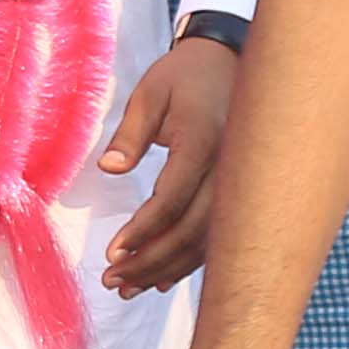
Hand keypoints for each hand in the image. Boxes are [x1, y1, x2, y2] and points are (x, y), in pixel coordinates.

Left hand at [94, 33, 236, 296]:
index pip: (172, 200)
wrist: (232, 61)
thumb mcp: (150, 93)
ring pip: (206, 241)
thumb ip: (129, 133)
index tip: (111, 252)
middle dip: (150, 261)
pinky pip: (217, 236)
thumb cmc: (185, 75)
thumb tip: (108, 169)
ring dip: (166, 269)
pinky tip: (160, 280)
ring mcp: (239, 184)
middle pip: (191, 231)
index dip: (142, 231)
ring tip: (127, 288)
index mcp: (204, 142)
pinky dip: (188, 261)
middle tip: (112, 280)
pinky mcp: (240, 192)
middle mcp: (228, 169)